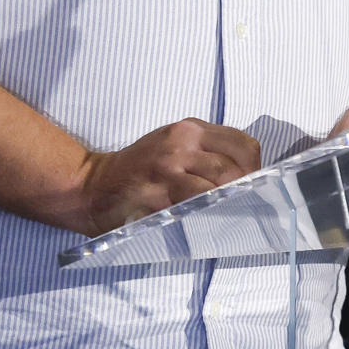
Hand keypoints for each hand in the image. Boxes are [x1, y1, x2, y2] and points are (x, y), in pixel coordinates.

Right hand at [74, 118, 260, 236]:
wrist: (94, 185)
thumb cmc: (138, 168)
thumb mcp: (172, 145)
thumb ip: (205, 153)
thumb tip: (244, 174)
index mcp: (189, 129)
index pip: (243, 144)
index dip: (254, 167)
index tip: (253, 184)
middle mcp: (181, 142)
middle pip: (235, 166)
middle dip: (246, 189)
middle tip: (246, 205)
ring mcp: (169, 167)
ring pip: (219, 184)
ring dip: (229, 202)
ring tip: (229, 214)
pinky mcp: (159, 192)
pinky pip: (195, 204)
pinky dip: (207, 213)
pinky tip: (207, 220)